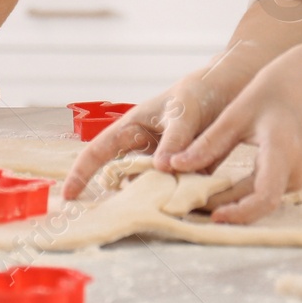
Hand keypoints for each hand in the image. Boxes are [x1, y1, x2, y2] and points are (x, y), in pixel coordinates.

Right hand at [62, 64, 249, 200]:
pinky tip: (198, 201)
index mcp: (132, 129)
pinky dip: (186, 199)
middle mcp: (145, 150)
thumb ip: (174, 138)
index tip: (68, 196)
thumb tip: (162, 169)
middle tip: (131, 212)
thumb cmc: (198, 91)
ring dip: (159, 199)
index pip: (98, 152)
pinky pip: (182, 193)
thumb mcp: (184, 111)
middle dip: (125, 197)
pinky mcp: (190, 174)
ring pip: (153, 190)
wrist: (232, 89)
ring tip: (171, 202)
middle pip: (125, 179)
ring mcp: (166, 164)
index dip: (81, 173)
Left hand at [165, 39, 301, 223]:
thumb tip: (175, 166)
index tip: (212, 217)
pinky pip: (263, 192)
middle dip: (226, 208)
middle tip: (190, 206)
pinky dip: (239, 195)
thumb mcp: (234, 115)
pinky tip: (214, 191)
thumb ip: (207, 144)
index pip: (264, 197)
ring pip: (260, 200)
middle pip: (259, 203)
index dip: (238, 212)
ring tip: (197, 199)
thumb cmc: (269, 92)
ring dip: (231, 203)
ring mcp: (296, 176)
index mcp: (282, 152)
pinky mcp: (290, 176)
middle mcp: (295, 170)